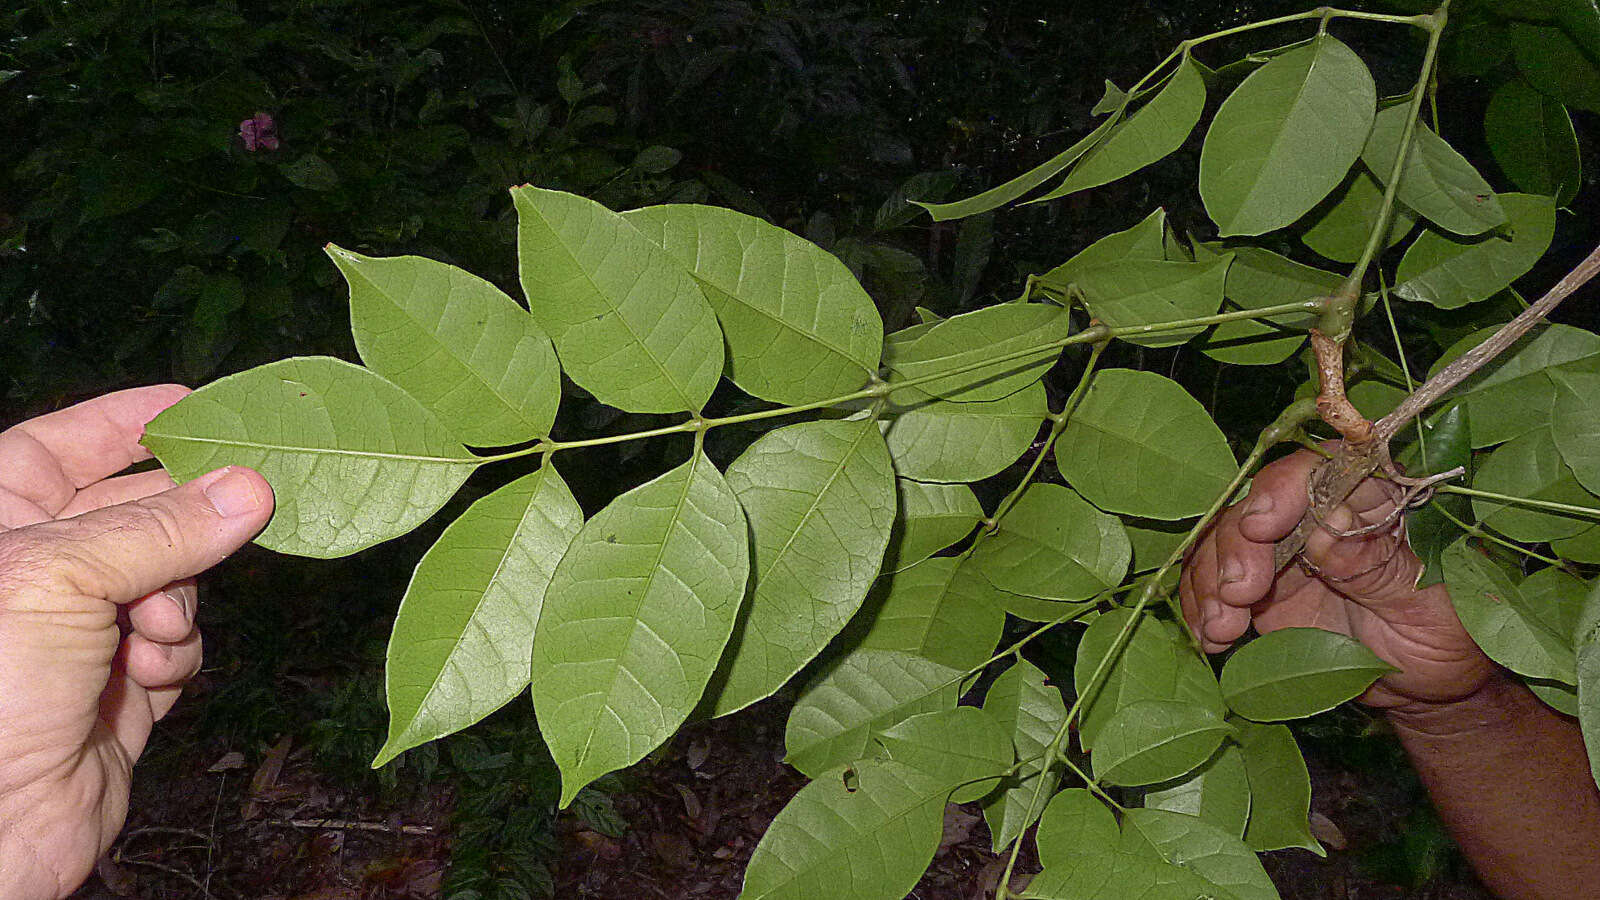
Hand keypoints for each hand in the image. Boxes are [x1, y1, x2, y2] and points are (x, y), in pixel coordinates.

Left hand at [0, 385, 272, 898]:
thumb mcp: (63, 576)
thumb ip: (162, 526)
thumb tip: (249, 489)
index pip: (60, 448)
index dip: (123, 423)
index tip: (195, 407)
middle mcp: (36, 572)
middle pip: (136, 512)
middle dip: (181, 523)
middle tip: (245, 510)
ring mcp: (79, 631)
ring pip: (172, 578)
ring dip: (178, 601)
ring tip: (151, 634)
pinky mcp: (119, 687)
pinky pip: (179, 644)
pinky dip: (177, 656)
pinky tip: (149, 678)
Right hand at [1179, 448, 1494, 710]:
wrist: (1428, 683)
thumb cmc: (1450, 634)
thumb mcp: (1429, 602)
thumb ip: (1379, 564)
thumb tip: (1326, 528)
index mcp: (1372, 500)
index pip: (1318, 472)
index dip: (1282, 490)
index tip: (1261, 525)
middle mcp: (1319, 515)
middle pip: (1257, 506)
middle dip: (1236, 547)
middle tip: (1238, 595)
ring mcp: (1284, 552)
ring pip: (1225, 543)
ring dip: (1210, 582)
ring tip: (1221, 630)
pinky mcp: (1260, 589)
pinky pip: (1213, 584)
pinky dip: (1201, 607)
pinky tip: (1209, 637)